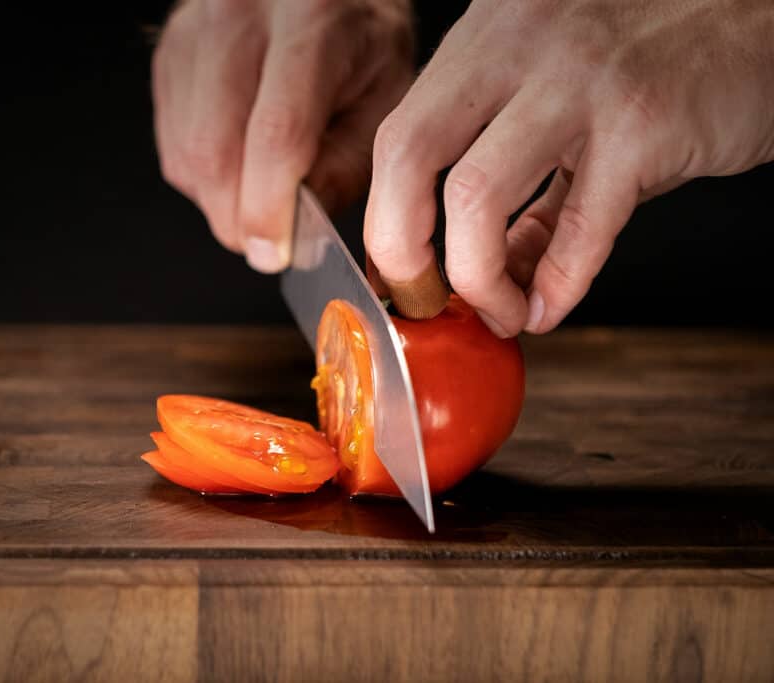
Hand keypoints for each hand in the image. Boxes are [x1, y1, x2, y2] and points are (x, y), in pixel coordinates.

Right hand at [151, 0, 414, 271]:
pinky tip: (241, 166)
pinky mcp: (170, 52)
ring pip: (187, 154)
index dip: (269, 208)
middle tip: (267, 242)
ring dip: (220, 202)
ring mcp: (196, 31)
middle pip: (215, 149)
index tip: (274, 252)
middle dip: (238, 218)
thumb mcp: (386, 99)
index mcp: (313, 22)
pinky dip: (204, 179)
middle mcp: (243, 16)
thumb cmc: (361, 41)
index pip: (276, 133)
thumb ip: (347, 166)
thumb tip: (298, 228)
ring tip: (261, 196)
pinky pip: (174, 144)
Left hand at [364, 0, 773, 335]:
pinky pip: (579, 227)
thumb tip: (486, 272)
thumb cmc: (658, 56)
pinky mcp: (644, 123)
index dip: (385, 219)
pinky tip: (549, 308)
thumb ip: (519, 185)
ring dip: (476, 280)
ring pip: (474, 196)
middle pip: (407, 156)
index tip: (401, 275)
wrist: (763, 12)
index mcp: (486, 43)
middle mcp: (517, 50)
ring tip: (499, 313)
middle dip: (400, 249)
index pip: (398, 136)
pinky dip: (555, 287)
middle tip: (423, 299)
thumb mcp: (561, 102)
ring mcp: (577, 83)